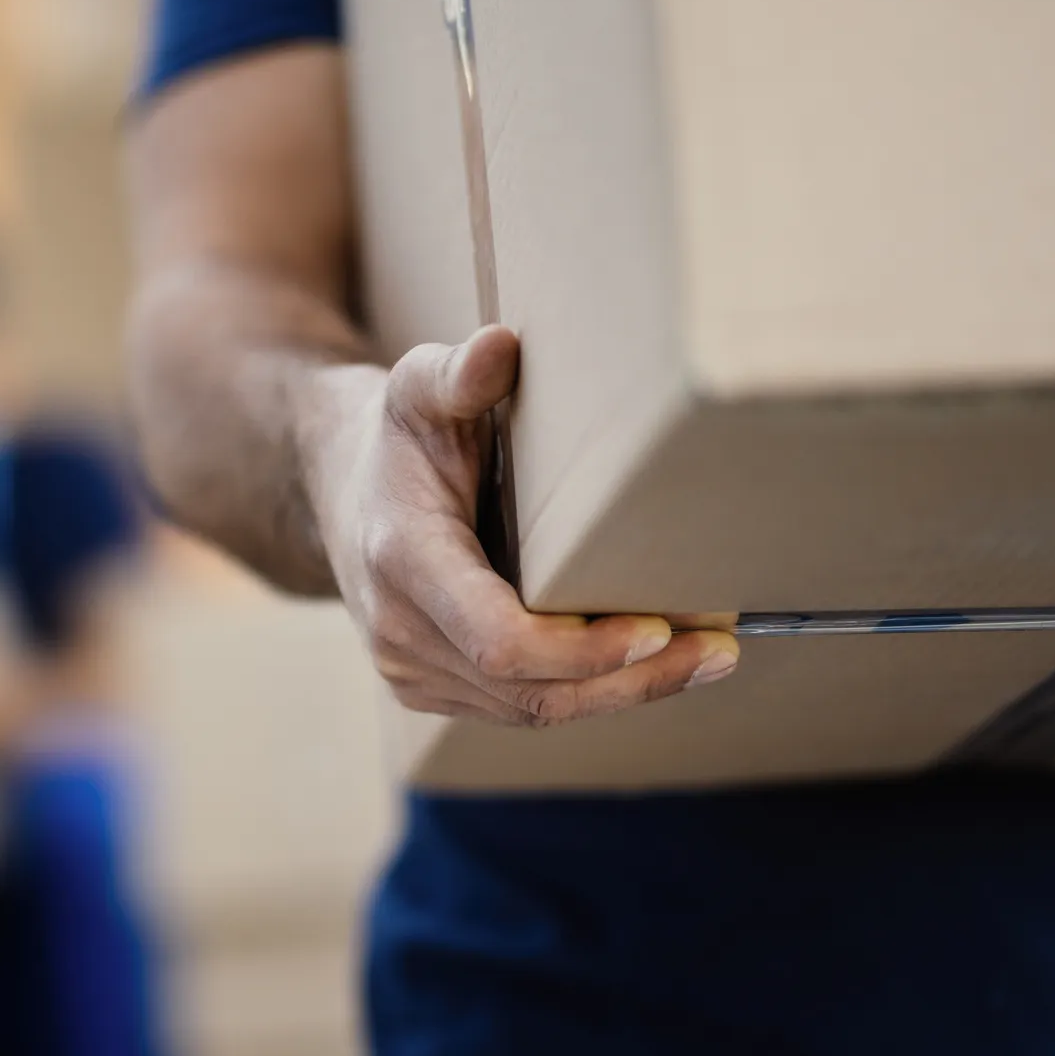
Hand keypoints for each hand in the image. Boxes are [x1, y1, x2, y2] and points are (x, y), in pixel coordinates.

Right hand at [305, 326, 738, 726]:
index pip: (500, 639)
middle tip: (718, 652)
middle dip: (630, 678)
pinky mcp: (428, 689)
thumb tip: (500, 345)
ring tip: (702, 661)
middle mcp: (399, 631)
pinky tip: (645, 667)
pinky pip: (518, 708)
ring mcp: (410, 670)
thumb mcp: (417, 388)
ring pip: (531, 710)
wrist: (336, 489)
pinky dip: (586, 693)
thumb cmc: (397, 436)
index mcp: (403, 561)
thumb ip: (458, 374)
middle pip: (531, 689)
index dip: (582, 649)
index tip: (658, 629)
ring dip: (621, 693)